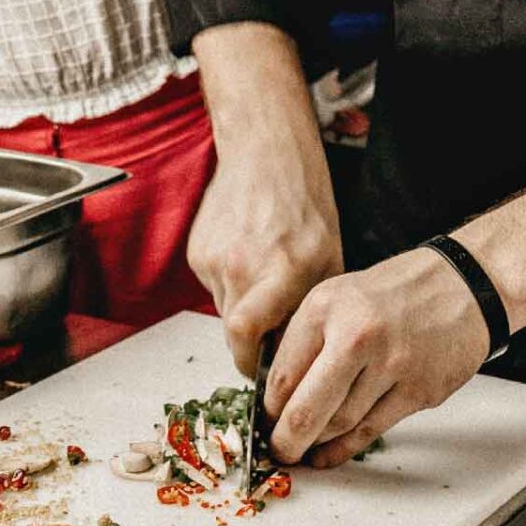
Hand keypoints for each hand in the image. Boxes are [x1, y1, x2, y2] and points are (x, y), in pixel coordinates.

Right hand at [188, 151, 341, 374]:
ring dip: (243, 308)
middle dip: (251, 341)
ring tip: (265, 278)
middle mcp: (242, 267)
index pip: (246, 339)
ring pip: (224, 310)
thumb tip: (296, 355)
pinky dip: (231, 284)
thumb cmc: (305, 202)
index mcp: (282, 271)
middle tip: (270, 330)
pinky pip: (213, 287)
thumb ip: (308, 309)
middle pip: (234, 333)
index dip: (252, 364)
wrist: (266, 153)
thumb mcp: (328, 259)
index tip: (262, 371)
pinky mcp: (197, 251)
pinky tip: (248, 257)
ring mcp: (214, 259)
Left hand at [265, 248, 488, 467]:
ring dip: (316, 443)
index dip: (268, 409)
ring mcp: (390, 365)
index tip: (264, 422)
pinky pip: (371, 430)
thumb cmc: (397, 294)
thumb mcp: (339, 297)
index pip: (281, 374)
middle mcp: (355, 335)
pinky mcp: (418, 390)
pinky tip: (330, 453)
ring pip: (338, 423)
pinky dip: (345, 448)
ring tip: (303, 451)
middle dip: (285, 441)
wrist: (463, 284)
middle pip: (305, 408)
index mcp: (325, 308)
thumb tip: (277, 396)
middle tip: (277, 452)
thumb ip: (307, 341)